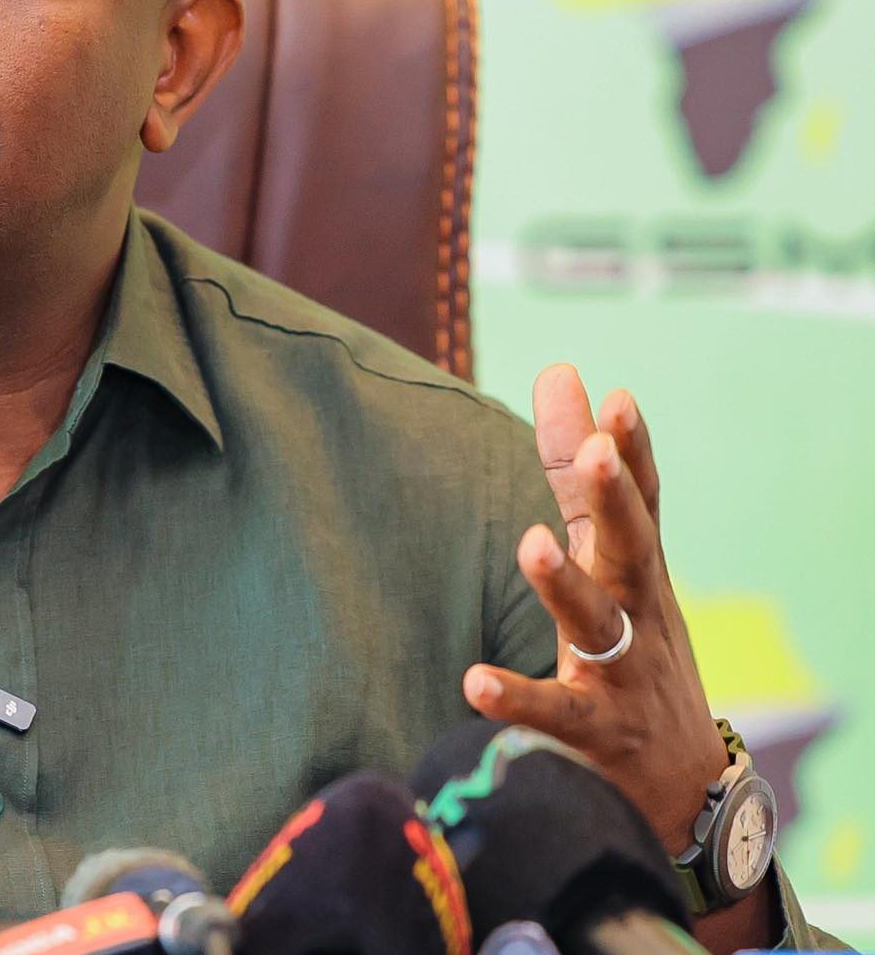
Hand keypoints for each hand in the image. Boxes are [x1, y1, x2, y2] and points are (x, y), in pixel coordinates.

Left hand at [461, 365, 726, 849]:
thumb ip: (577, 469)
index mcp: (639, 570)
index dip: (632, 450)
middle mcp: (638, 614)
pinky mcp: (595, 733)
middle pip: (634, 549)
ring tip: (532, 543)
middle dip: (617, 500)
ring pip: (598, 625)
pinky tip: (475, 682)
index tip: (617, 398)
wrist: (685, 788)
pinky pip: (555, 715)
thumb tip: (563, 371)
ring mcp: (622, 674)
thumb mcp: (613, 556)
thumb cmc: (637, 648)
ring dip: (567, 584)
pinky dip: (517, 699)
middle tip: (596, 452)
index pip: (643, 501)